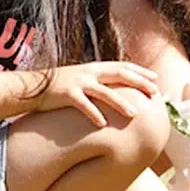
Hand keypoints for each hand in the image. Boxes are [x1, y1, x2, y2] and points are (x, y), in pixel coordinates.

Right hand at [38, 62, 158, 127]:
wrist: (33, 86)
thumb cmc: (62, 86)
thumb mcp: (83, 79)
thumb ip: (100, 81)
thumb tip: (120, 88)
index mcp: (95, 67)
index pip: (123, 66)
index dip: (140, 71)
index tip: (155, 77)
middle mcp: (89, 72)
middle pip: (119, 75)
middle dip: (138, 83)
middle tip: (154, 92)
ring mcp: (78, 82)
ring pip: (104, 92)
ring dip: (120, 103)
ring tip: (134, 114)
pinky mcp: (66, 94)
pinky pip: (83, 105)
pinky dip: (93, 114)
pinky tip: (103, 124)